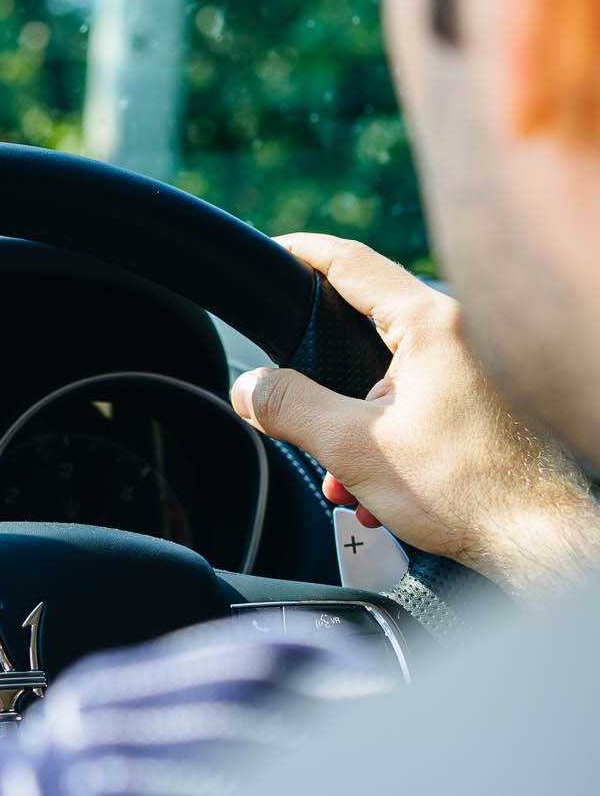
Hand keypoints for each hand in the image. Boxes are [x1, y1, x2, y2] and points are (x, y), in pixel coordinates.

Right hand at [230, 233, 599, 595]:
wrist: (545, 543)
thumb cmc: (470, 493)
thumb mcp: (355, 447)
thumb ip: (289, 407)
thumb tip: (250, 387)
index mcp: (432, 325)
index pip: (352, 262)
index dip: (302, 252)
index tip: (272, 252)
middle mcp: (463, 333)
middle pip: (365, 326)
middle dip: (322, 378)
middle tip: (293, 400)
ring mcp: (480, 365)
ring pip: (389, 376)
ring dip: (354, 425)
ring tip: (343, 478)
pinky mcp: (488, 398)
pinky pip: (419, 399)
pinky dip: (388, 436)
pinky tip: (376, 489)